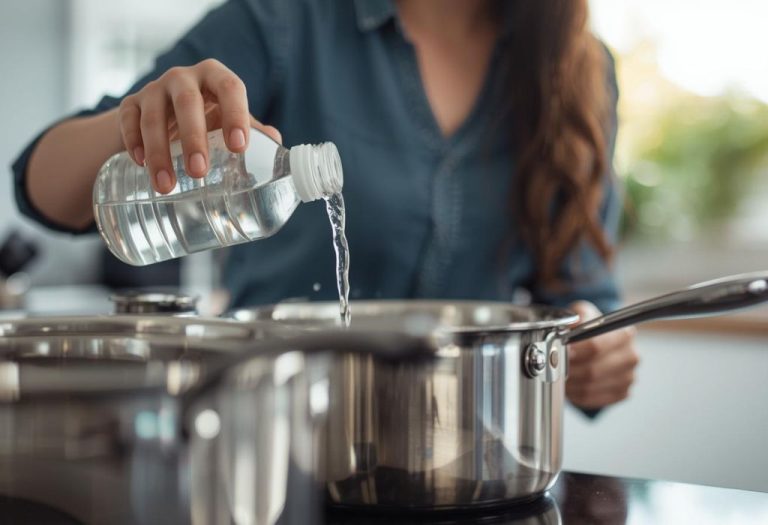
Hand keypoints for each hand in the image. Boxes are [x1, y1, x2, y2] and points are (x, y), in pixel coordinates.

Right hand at [117, 59, 281, 192]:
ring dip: (159, 152)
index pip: (230, 88)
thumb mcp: (230, 122)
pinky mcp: (130, 104)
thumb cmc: (208, 119)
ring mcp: (155, 89)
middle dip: (193, 138)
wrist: (164, 116)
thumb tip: (278, 144)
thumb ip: (253, 132)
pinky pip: (128, 119)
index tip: (239, 148)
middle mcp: (184, 78)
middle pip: (188, 101)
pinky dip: (133, 141)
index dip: (236, 115)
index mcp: (216, 79)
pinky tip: (139, 164)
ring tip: (166, 186)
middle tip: (199, 172)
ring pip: (154, 115)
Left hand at [566, 301, 638, 409]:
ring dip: (570, 384)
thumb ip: (574, 318)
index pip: (596, 346)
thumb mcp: (583, 314)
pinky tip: (570, 386)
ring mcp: (628, 377)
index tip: (560, 352)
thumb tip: (564, 331)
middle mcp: (630, 356)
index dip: (574, 351)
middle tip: (554, 367)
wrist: (602, 343)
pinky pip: (592, 399)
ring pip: (590, 387)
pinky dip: (576, 394)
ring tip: (559, 376)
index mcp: (623, 333)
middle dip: (568, 370)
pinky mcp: (622, 392)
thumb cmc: (591, 328)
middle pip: (593, 370)